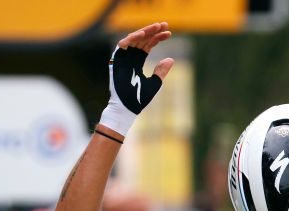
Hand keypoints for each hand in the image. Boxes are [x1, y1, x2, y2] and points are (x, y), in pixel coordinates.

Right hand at [98, 22, 174, 137]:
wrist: (128, 108)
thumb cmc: (139, 99)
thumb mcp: (154, 83)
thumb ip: (161, 71)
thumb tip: (171, 59)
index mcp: (137, 62)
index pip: (148, 45)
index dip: (158, 38)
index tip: (169, 33)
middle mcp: (130, 58)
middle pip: (142, 39)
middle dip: (153, 31)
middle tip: (164, 24)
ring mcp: (123, 58)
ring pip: (133, 39)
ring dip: (144, 31)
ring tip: (157, 27)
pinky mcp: (117, 61)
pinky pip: (122, 45)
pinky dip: (132, 38)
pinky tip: (143, 33)